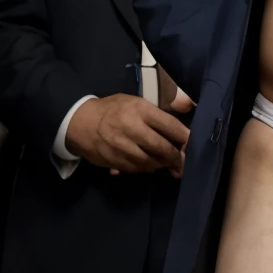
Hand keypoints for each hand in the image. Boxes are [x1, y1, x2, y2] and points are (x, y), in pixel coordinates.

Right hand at [67, 92, 189, 174]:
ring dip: (160, 165)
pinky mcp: (113, 160)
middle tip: (182, 162)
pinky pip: (136, 169)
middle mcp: (131, 128)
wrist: (81, 122)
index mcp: (139, 110)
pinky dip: (145, 169)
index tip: (191, 143)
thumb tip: (179, 132)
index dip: (184, 137)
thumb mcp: (135, 102)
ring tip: (166, 164)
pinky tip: (149, 165)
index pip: (169, 125)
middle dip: (175, 157)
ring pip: (149, 162)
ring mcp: (121, 146)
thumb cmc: (113, 109)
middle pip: (161, 147)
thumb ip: (155, 115)